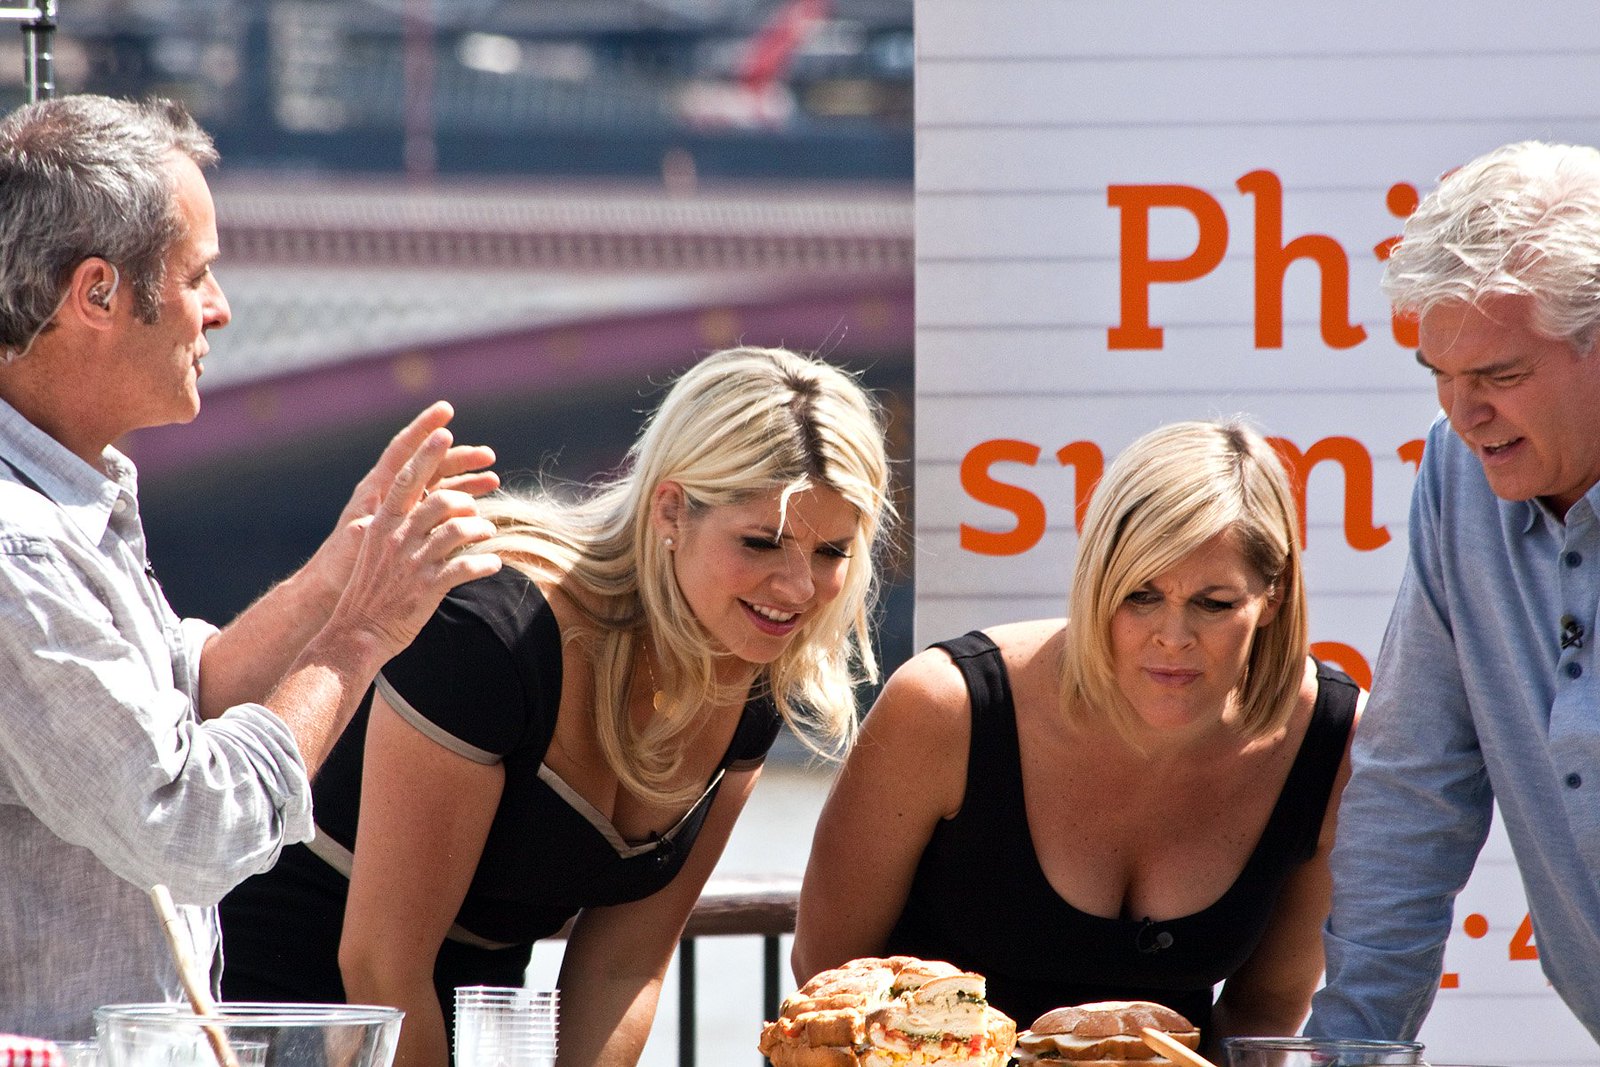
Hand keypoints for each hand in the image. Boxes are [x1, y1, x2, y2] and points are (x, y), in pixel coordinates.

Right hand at [328, 423, 502, 658]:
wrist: (357, 631)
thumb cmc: (371, 588)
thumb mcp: (377, 548)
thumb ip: (399, 523)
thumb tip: (424, 500)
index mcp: (382, 523)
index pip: (406, 479)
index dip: (426, 454)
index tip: (445, 431)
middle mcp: (396, 537)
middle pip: (438, 500)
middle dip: (466, 493)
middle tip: (484, 492)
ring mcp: (412, 562)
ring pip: (457, 530)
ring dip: (480, 528)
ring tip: (490, 532)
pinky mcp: (427, 587)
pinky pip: (466, 566)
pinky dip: (484, 562)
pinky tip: (494, 564)